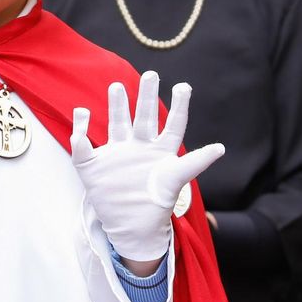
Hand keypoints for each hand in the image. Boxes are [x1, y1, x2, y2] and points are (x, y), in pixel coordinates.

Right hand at [70, 71, 224, 261]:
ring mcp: (117, 153)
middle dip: (146, 96)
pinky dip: (80, 129)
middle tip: (151, 74)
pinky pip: (83, 144)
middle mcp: (139, 146)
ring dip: (117, 106)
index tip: (184, 86)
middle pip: (144, 116)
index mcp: (161, 150)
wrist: (132, 227)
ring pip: (117, 123)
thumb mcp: (177, 179)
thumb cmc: (157, 202)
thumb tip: (221, 147)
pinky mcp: (95, 164)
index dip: (179, 105)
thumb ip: (195, 162)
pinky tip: (82, 113)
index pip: (172, 123)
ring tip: (118, 86)